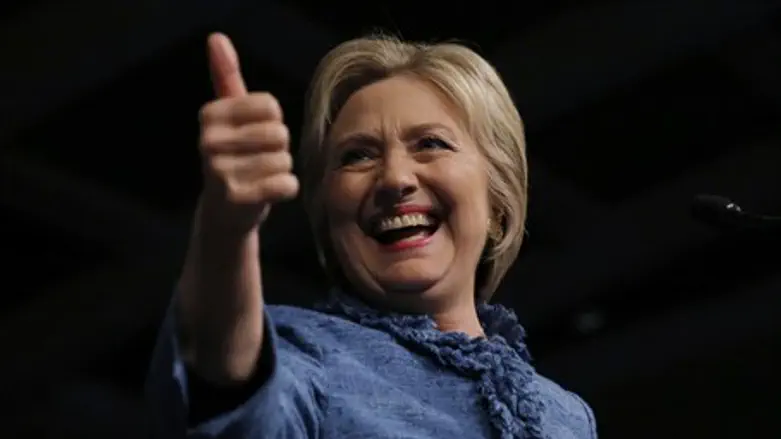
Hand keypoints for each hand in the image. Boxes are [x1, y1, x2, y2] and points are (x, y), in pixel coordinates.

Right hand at [197, 33, 298, 232]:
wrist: (223, 212)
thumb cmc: (234, 155)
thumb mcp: (228, 116)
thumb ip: (226, 77)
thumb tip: (217, 38)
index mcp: (210, 115)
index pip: (271, 106)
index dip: (273, 122)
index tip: (254, 135)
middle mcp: (208, 142)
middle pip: (279, 134)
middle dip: (278, 149)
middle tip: (258, 160)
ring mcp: (221, 172)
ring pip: (284, 160)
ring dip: (281, 170)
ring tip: (259, 177)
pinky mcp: (238, 199)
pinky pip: (287, 185)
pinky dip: (286, 190)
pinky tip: (267, 194)